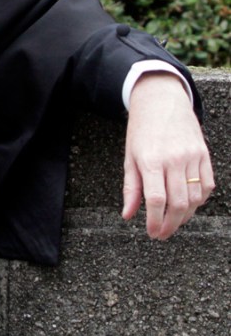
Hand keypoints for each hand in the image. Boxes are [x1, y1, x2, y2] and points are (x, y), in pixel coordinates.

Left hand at [122, 72, 213, 238]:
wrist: (161, 101)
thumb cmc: (141, 129)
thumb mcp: (129, 156)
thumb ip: (130, 187)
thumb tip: (128, 214)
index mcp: (151, 159)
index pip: (157, 199)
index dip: (156, 221)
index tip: (152, 232)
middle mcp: (173, 159)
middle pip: (178, 203)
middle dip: (170, 224)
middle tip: (163, 233)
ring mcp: (192, 156)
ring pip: (195, 198)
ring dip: (185, 216)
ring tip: (173, 221)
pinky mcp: (204, 155)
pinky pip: (207, 185)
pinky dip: (199, 200)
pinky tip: (188, 205)